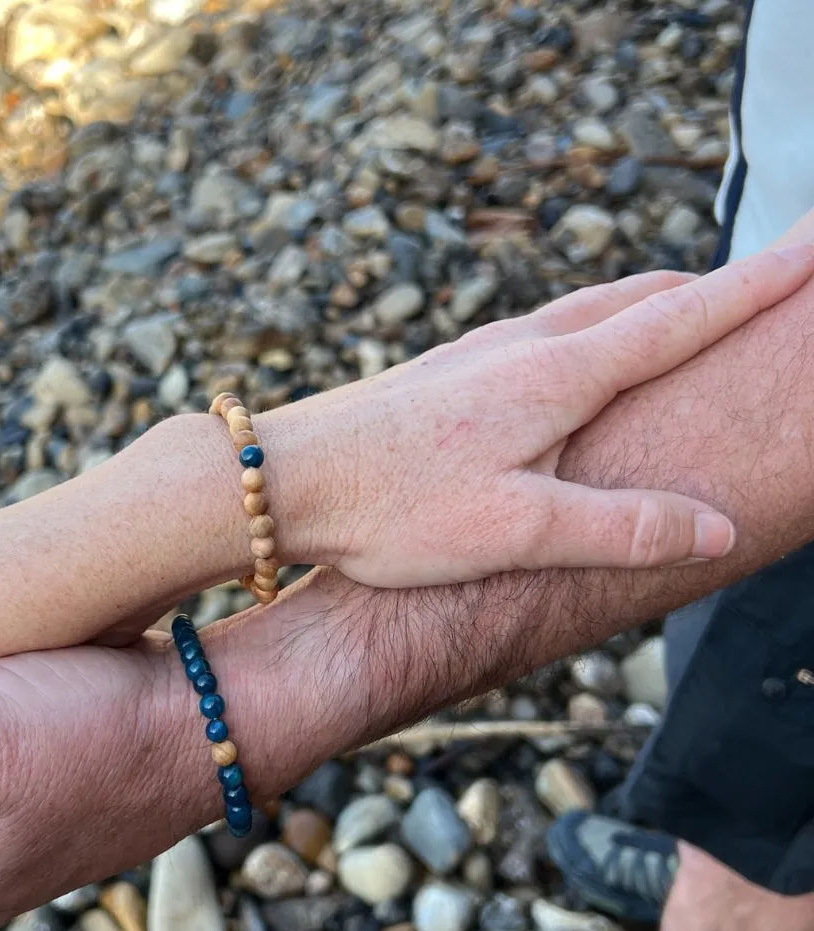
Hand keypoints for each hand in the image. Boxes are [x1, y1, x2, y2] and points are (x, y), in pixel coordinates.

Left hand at [274, 245, 813, 585]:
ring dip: (642, 306)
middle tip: (760, 287)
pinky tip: (568, 361)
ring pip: (581, 313)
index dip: (760, 286)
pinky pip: (537, 335)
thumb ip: (620, 528)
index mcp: (556, 376)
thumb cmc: (392, 508)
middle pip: (635, 300)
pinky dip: (585, 332)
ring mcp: (475, 355)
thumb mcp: (516, 530)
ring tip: (678, 313)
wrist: (284, 480)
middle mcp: (519, 347)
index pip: (682, 317)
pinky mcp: (442, 375)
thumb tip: (714, 528)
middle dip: (707, 290)